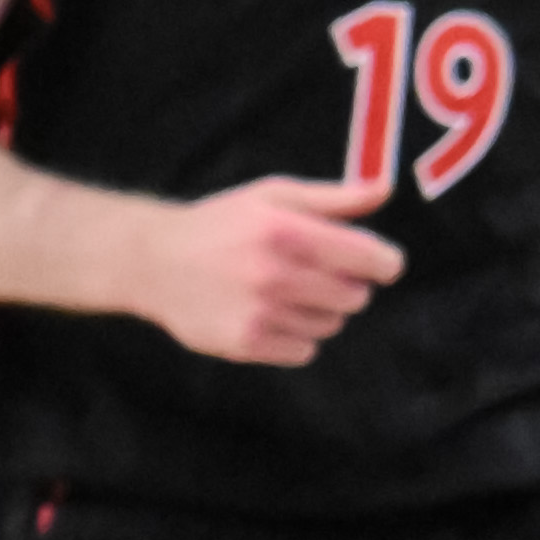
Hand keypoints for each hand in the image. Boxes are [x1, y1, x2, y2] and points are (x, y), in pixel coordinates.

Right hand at [128, 169, 400, 367]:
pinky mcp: (245, 343)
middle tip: (317, 275)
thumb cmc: (221, 224)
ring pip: (331, 325)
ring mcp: (259, 312)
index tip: (380, 264)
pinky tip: (270, 315)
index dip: (384, 263)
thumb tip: (386, 190)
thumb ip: (334, 197)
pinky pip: (304, 350)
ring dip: (320, 312)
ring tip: (286, 294)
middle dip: (346, 286)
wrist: (153, 262)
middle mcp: (274, 273)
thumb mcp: (273, 197)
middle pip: (355, 297)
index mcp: (287, 231)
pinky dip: (297, 337)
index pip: (370, 258)